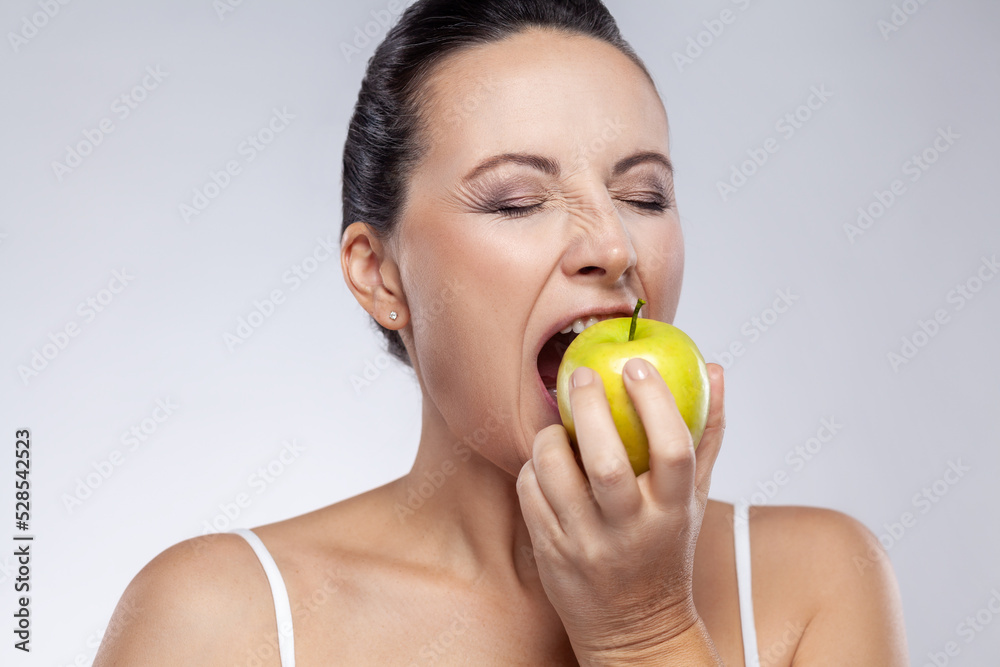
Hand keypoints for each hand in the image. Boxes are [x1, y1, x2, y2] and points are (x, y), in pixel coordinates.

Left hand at [516, 358, 725, 662]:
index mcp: (673, 511)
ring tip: (559, 424)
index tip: (637, 366)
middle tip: (582, 374)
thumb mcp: (695, 497)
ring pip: (555, 472)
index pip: (672, 449)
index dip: (655, 401)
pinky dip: (534, 466)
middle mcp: (631, 530)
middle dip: (589, 407)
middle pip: (605, 460)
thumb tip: (714, 370)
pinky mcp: (549, 551)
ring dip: (551, 436)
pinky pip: (529, 491)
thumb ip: (706, 434)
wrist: (633, 628)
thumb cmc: (666, 547)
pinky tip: (547, 461)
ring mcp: (586, 543)